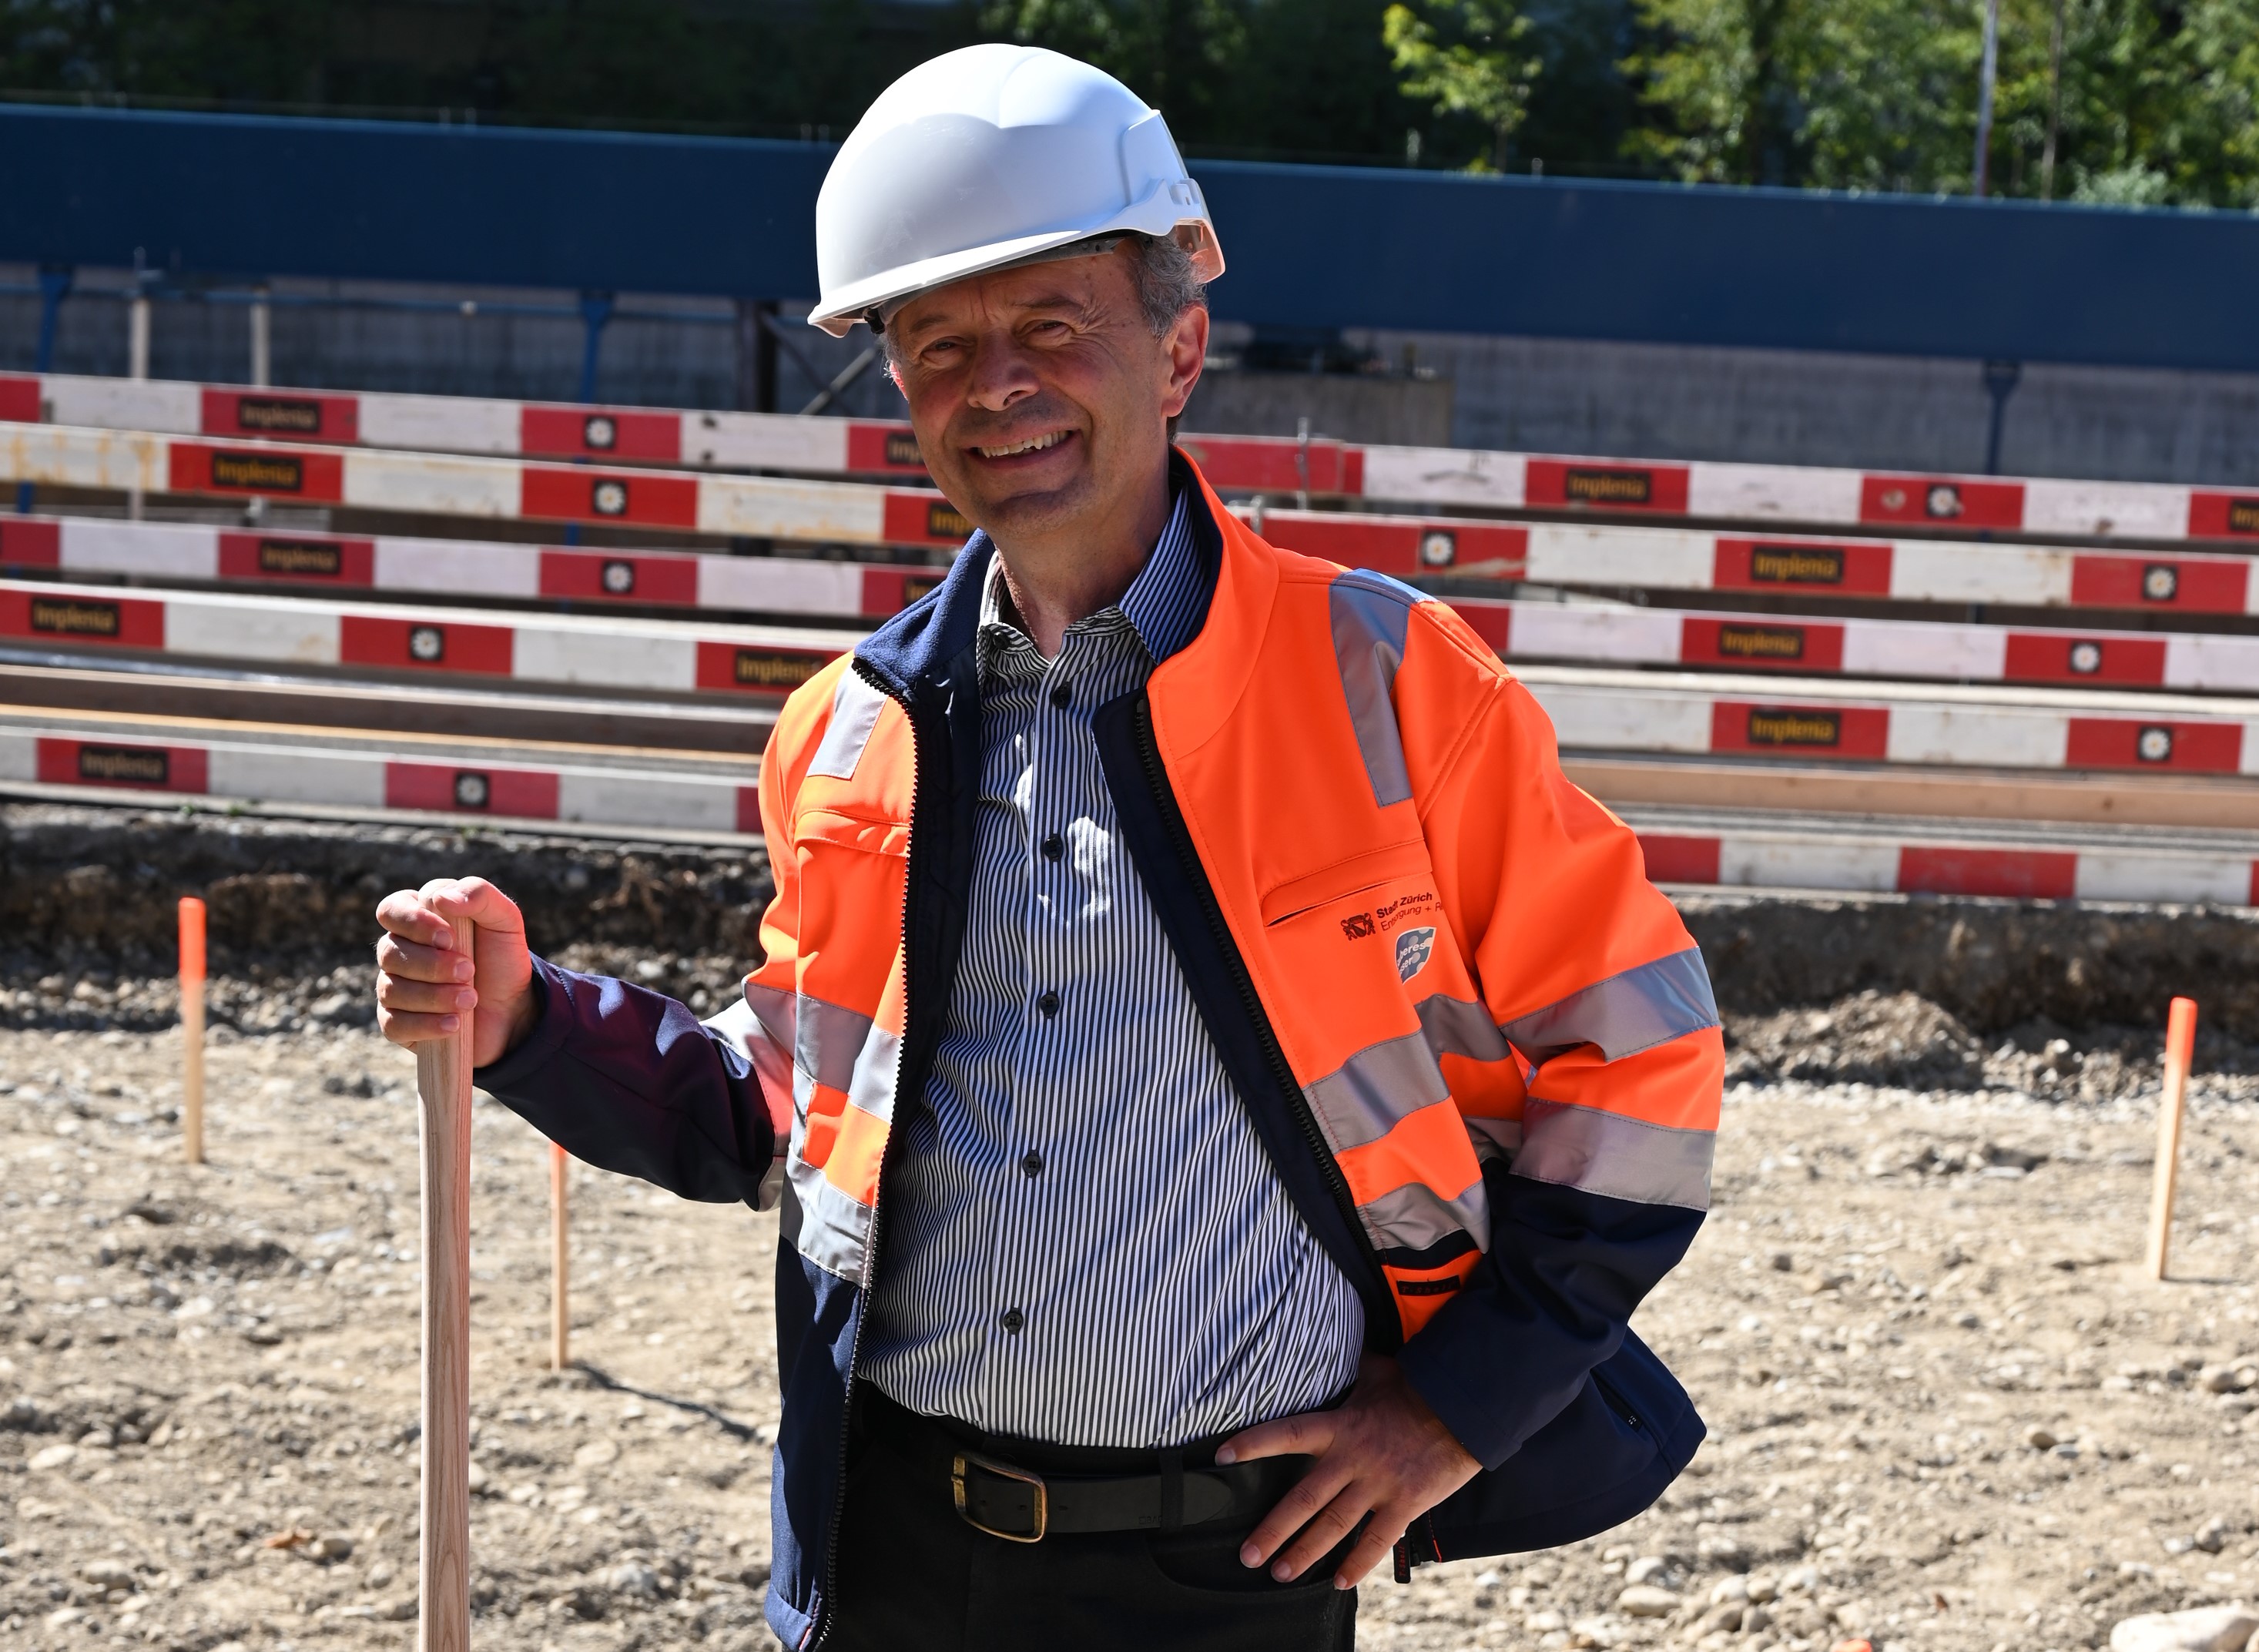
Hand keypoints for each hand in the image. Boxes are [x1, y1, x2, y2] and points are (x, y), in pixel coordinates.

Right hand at [374, 877, 537, 1065]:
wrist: (513, 1009)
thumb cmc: (502, 958)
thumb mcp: (504, 920)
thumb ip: (479, 894)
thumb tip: (441, 899)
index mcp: (418, 918)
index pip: (391, 909)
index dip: (414, 923)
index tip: (449, 938)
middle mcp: (399, 951)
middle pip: (389, 952)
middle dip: (433, 964)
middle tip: (469, 971)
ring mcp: (393, 987)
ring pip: (391, 989)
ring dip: (435, 995)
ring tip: (470, 1000)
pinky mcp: (397, 1023)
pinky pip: (393, 1024)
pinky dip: (427, 1024)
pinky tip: (454, 1024)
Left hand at [1218, 1352, 1479, 1589]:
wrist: (1465, 1408)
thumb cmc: (1417, 1387)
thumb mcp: (1377, 1371)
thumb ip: (1348, 1368)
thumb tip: (1328, 1343)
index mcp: (1341, 1425)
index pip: (1288, 1433)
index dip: (1253, 1442)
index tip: (1221, 1455)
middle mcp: (1353, 1458)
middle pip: (1304, 1498)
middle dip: (1274, 1529)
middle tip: (1247, 1554)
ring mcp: (1379, 1484)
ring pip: (1334, 1525)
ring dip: (1305, 1552)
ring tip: (1280, 1573)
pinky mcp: (1405, 1503)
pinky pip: (1378, 1540)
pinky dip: (1359, 1563)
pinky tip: (1340, 1582)